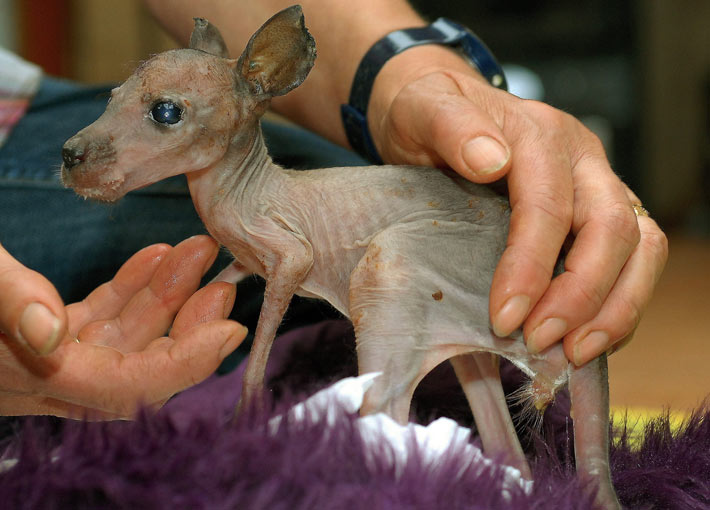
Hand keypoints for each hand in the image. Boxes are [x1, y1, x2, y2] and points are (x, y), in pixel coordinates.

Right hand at [0, 235, 246, 417]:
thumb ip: (8, 301)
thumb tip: (49, 329)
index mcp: (37, 378)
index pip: (129, 388)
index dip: (187, 364)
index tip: (231, 330)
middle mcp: (51, 377)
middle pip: (142, 365)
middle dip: (191, 326)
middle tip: (222, 284)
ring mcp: (52, 356)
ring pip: (126, 335)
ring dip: (167, 295)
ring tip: (196, 252)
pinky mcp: (45, 334)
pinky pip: (102, 318)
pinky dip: (131, 290)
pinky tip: (156, 258)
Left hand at [368, 47, 667, 365]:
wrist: (433, 110)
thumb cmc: (424, 112)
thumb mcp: (421, 107)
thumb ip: (450, 125)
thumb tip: (489, 160)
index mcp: (540, 134)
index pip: (550, 205)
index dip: (532, 266)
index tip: (505, 318)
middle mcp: (581, 159)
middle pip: (613, 228)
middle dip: (583, 296)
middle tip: (541, 343)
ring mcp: (596, 186)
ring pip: (641, 246)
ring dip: (616, 307)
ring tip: (575, 354)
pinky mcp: (596, 213)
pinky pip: (632, 260)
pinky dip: (617, 304)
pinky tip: (586, 338)